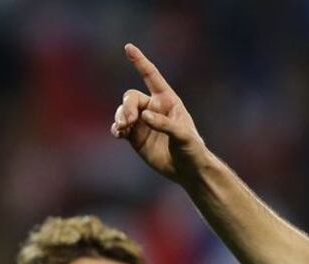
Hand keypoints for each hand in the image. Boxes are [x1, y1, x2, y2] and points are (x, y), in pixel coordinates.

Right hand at [111, 43, 207, 182]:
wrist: (188, 170)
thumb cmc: (192, 150)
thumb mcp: (184, 136)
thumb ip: (165, 125)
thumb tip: (144, 116)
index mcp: (168, 100)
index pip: (152, 77)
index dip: (140, 62)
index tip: (128, 48)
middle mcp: (153, 108)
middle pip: (131, 97)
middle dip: (126, 107)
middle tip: (126, 121)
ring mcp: (142, 122)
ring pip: (123, 111)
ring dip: (119, 117)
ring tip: (122, 128)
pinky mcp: (135, 136)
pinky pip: (120, 127)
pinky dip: (116, 128)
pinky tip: (118, 134)